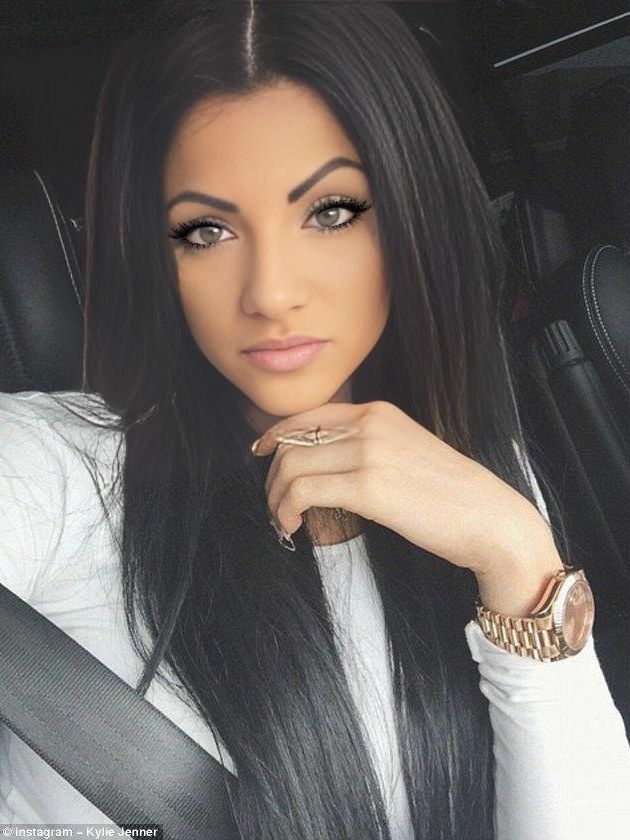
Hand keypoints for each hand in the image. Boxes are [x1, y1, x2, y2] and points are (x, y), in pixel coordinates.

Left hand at [252, 400, 551, 575]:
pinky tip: (293, 527)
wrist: (490, 518)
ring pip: (292, 465)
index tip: (261, 454)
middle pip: (293, 442)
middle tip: (276, 504)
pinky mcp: (369, 486)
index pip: (309, 415)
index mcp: (379, 413)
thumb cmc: (452, 496)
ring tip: (283, 521)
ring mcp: (369, 452)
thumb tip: (327, 465)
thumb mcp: (407, 452)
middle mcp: (370, 424)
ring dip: (276, 498)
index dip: (276, 435)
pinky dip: (288, 510)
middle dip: (273, 476)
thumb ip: (369, 448)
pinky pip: (304, 490)